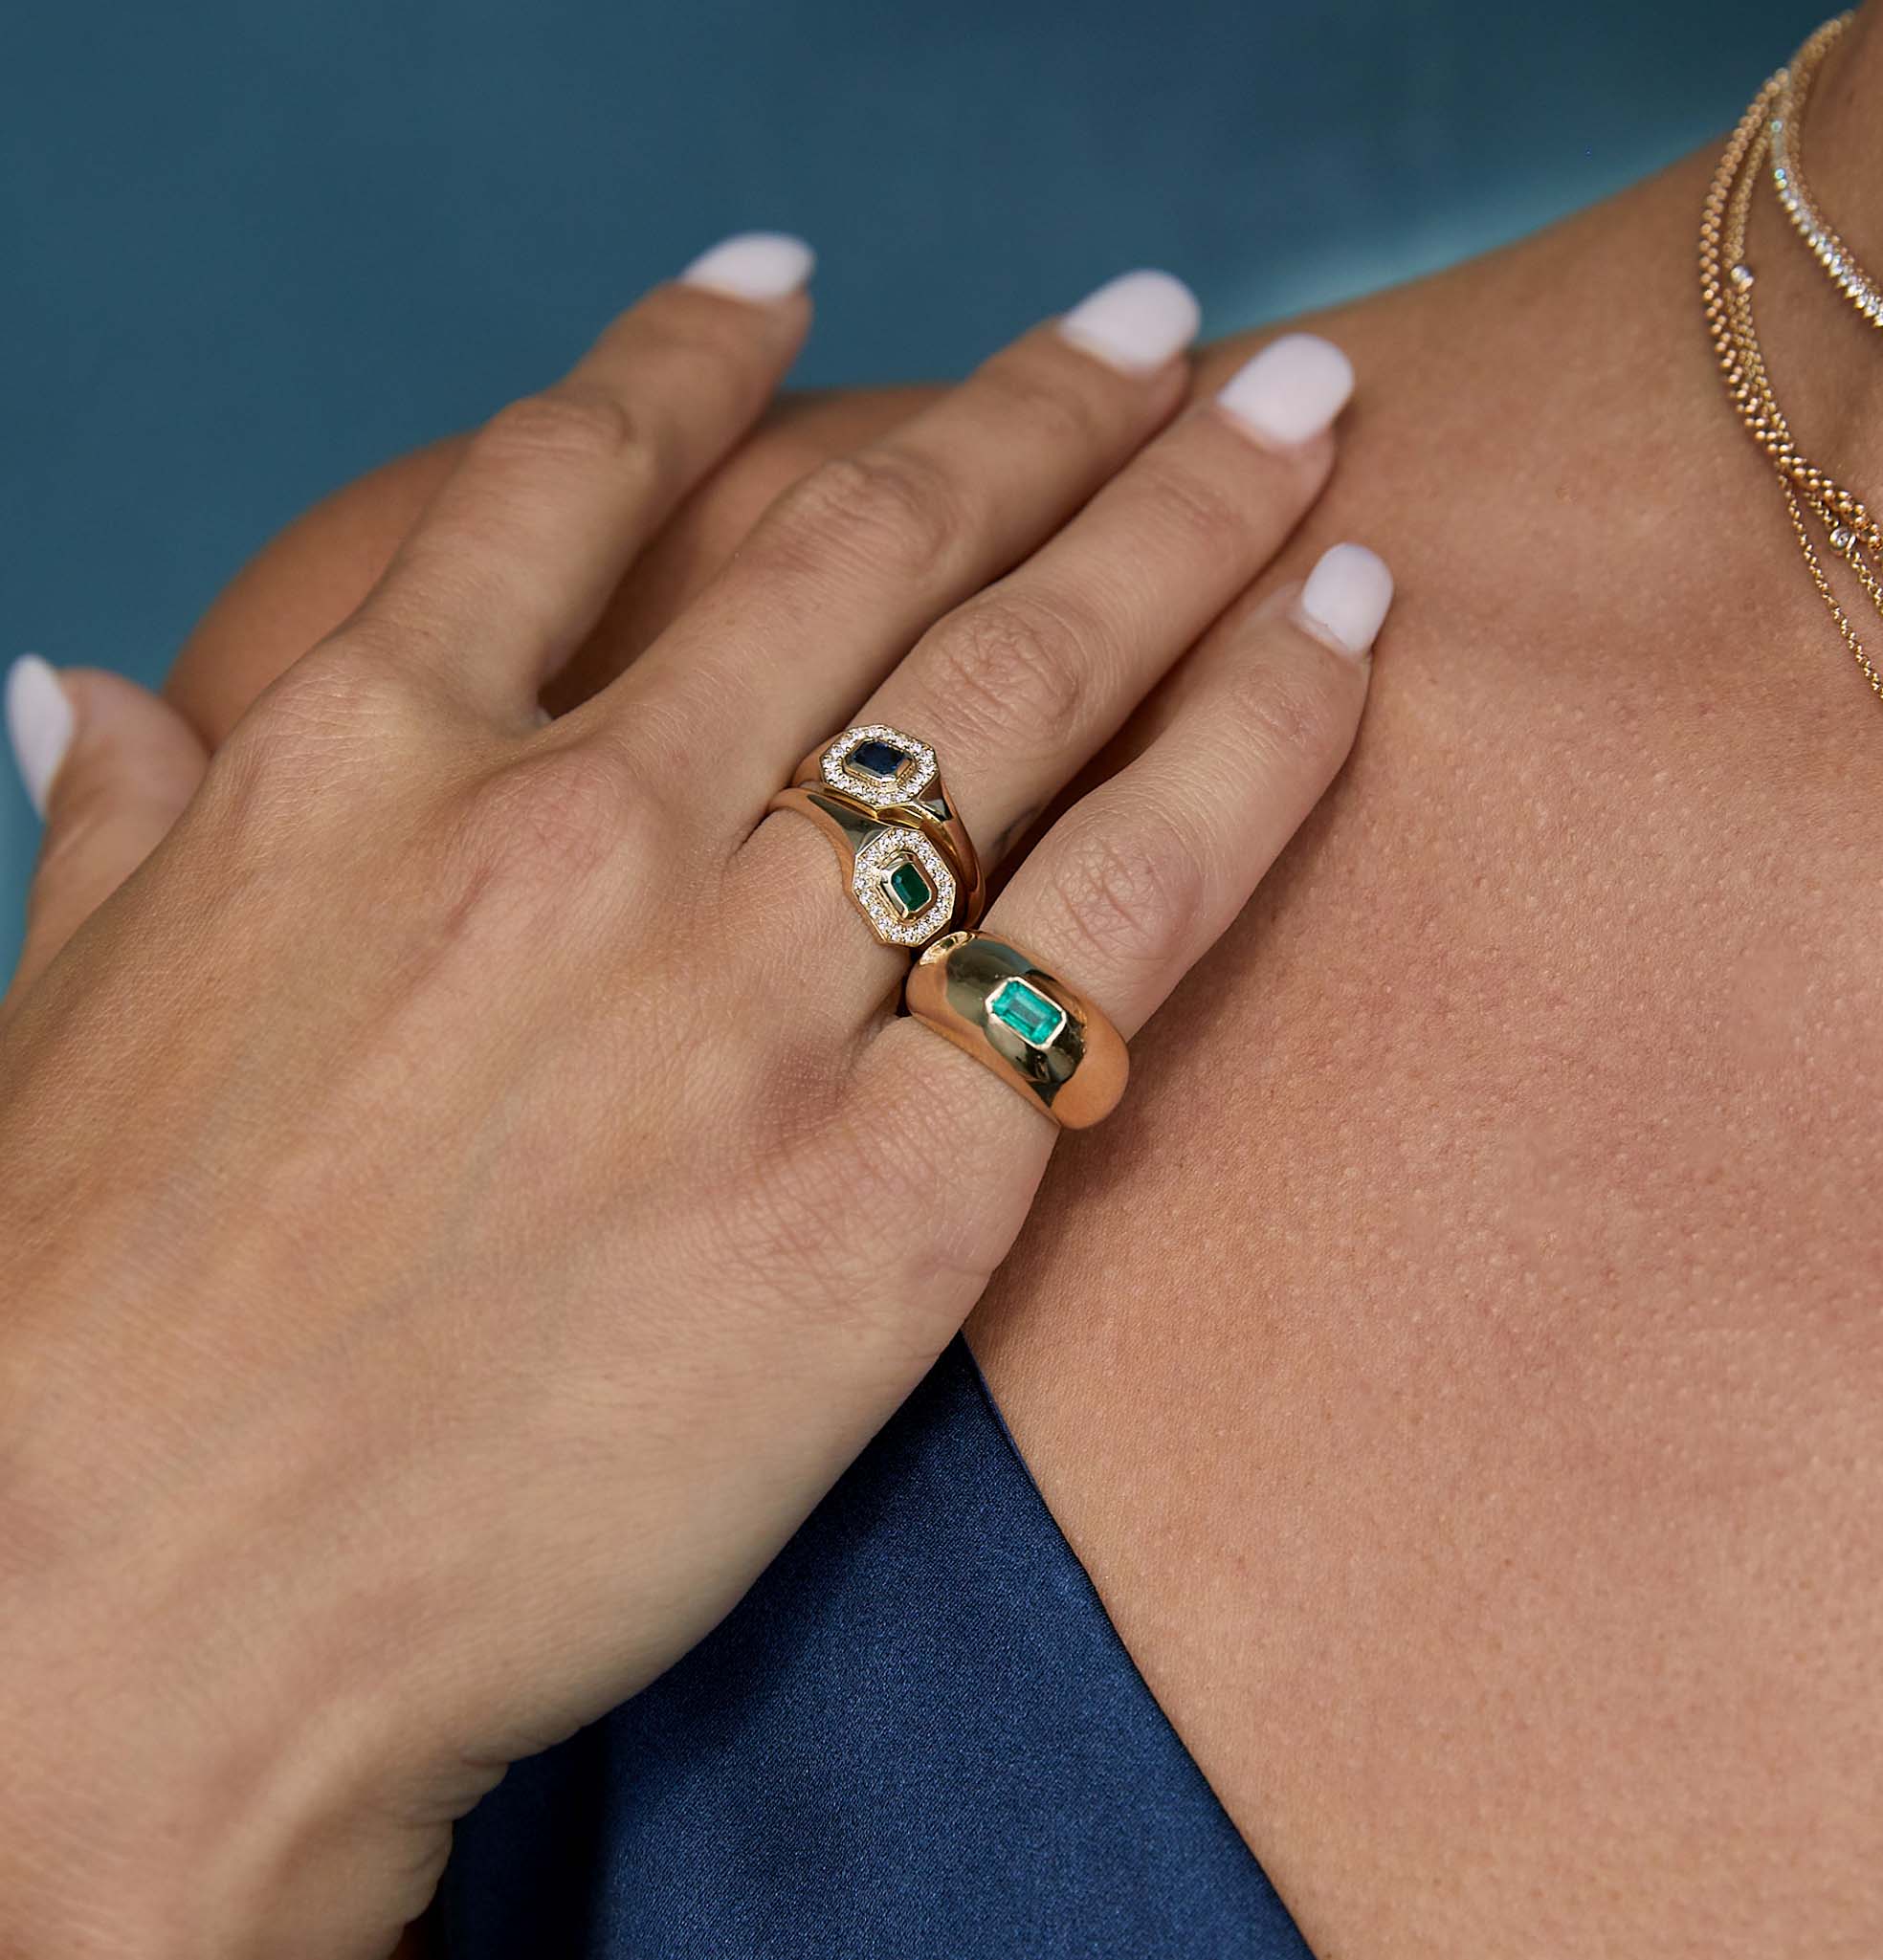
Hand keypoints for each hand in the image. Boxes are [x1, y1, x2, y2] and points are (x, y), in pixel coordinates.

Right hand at [0, 239, 1387, 1957]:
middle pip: (868, 548)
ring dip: (1191, 524)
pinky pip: (1125, 912)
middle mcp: (582, 833)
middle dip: (1045, 410)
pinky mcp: (891, 1190)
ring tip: (1308, 423)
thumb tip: (83, 689)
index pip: (562, 479)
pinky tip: (1346, 644)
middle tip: (1177, 328)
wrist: (124, 1628)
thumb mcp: (63, 1018)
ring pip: (1031, 681)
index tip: (787, 283)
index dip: (687, 357)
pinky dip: (1256, 754)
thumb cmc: (73, 1339)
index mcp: (364, 764)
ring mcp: (745, 999)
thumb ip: (120, 829)